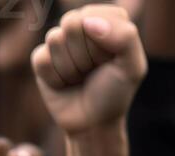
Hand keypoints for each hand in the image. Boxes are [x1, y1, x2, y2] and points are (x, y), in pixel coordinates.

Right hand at [30, 5, 145, 134]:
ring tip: (80, 77)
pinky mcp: (42, 58)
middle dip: (85, 54)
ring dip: (71, 68)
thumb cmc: (115, 92)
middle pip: (71, 23)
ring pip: (55, 39)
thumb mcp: (133, 67)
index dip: (102, 41)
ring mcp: (60, 41)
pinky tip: (64, 84)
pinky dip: (56, 78)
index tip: (110, 59)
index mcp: (108, 18)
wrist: (92, 123)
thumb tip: (88, 22)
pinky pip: (42, 59)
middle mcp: (83, 24)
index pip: (94, 15)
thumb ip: (124, 37)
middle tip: (93, 70)